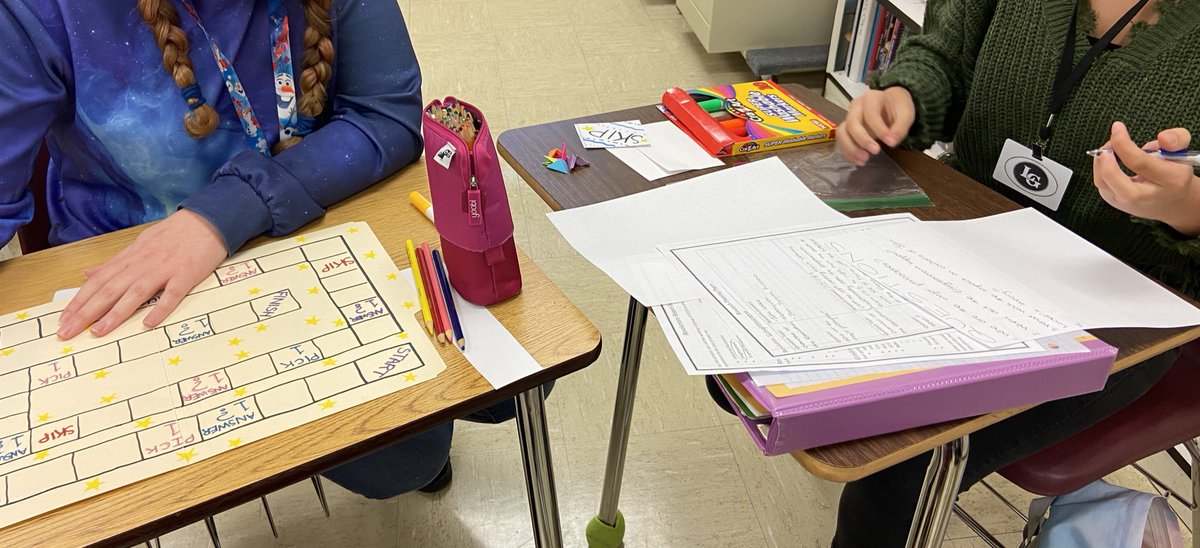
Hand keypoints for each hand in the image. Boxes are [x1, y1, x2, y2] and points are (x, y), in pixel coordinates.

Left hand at [57, 210, 227, 339]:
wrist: (208, 219)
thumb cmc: (175, 233)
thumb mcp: (140, 242)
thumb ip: (115, 261)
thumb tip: (88, 272)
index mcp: (130, 257)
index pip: (98, 281)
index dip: (79, 300)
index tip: (64, 319)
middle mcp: (142, 264)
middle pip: (110, 289)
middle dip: (86, 312)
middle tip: (68, 331)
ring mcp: (165, 269)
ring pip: (135, 293)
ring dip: (115, 313)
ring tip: (98, 331)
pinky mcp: (187, 275)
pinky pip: (172, 294)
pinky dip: (160, 309)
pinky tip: (148, 323)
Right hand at [837, 86, 915, 166]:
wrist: (891, 103)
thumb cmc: (898, 108)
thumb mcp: (906, 114)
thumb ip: (900, 127)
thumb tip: (891, 142)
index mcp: (871, 98)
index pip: (871, 114)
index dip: (880, 129)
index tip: (891, 143)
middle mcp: (856, 107)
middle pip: (852, 123)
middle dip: (862, 139)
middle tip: (876, 151)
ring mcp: (849, 118)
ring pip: (842, 132)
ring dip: (850, 148)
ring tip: (864, 160)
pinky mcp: (847, 129)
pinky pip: (841, 141)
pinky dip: (848, 153)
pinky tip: (859, 161)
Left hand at [1093, 121, 1199, 235]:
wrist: (1172, 201)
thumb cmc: (1174, 172)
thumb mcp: (1181, 152)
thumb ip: (1177, 139)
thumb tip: (1163, 137)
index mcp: (1171, 180)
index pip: (1141, 163)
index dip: (1124, 144)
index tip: (1117, 127)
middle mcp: (1149, 196)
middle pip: (1121, 186)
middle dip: (1108, 164)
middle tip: (1107, 145)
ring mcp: (1130, 203)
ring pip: (1105, 185)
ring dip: (1100, 164)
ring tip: (1108, 148)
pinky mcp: (1116, 204)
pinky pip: (1102, 186)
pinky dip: (1100, 169)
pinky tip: (1107, 158)